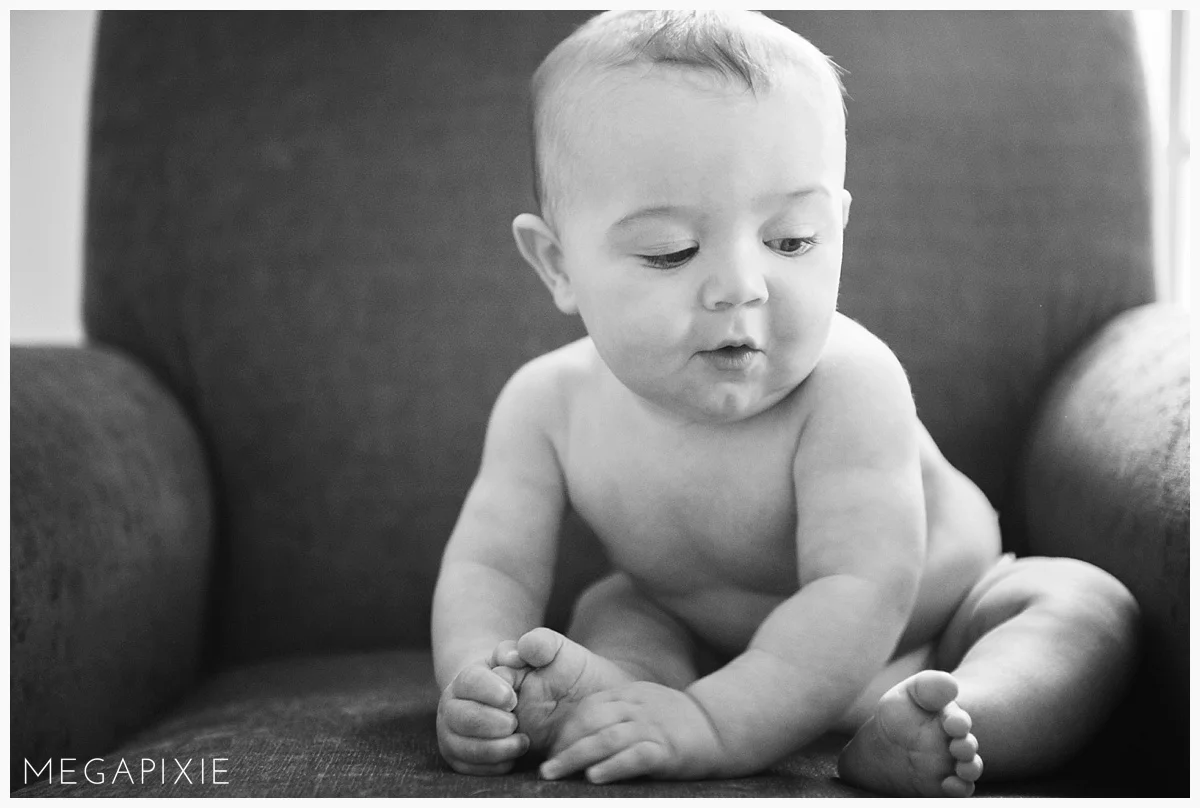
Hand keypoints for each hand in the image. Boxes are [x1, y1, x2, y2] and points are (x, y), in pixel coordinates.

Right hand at [436, 657, 529, 774]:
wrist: (505, 700)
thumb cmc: (519, 676)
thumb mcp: (527, 657)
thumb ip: (532, 646)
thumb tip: (514, 656)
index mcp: (467, 678)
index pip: (470, 681)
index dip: (490, 690)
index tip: (513, 698)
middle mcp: (452, 705)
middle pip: (462, 717)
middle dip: (492, 723)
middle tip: (515, 723)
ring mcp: (451, 733)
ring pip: (462, 746)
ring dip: (494, 749)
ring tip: (522, 743)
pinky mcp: (457, 757)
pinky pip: (468, 768)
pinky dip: (491, 766)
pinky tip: (512, 759)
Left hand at [539, 681, 723, 782]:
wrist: (720, 726)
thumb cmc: (676, 723)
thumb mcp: (644, 706)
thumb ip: (617, 715)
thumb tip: (580, 739)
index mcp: (629, 695)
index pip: (588, 707)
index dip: (566, 729)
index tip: (552, 750)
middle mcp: (638, 707)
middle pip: (592, 722)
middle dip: (564, 745)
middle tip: (546, 768)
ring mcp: (652, 727)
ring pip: (607, 738)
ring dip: (577, 756)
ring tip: (557, 773)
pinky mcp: (668, 749)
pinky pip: (636, 756)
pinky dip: (613, 766)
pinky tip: (596, 776)